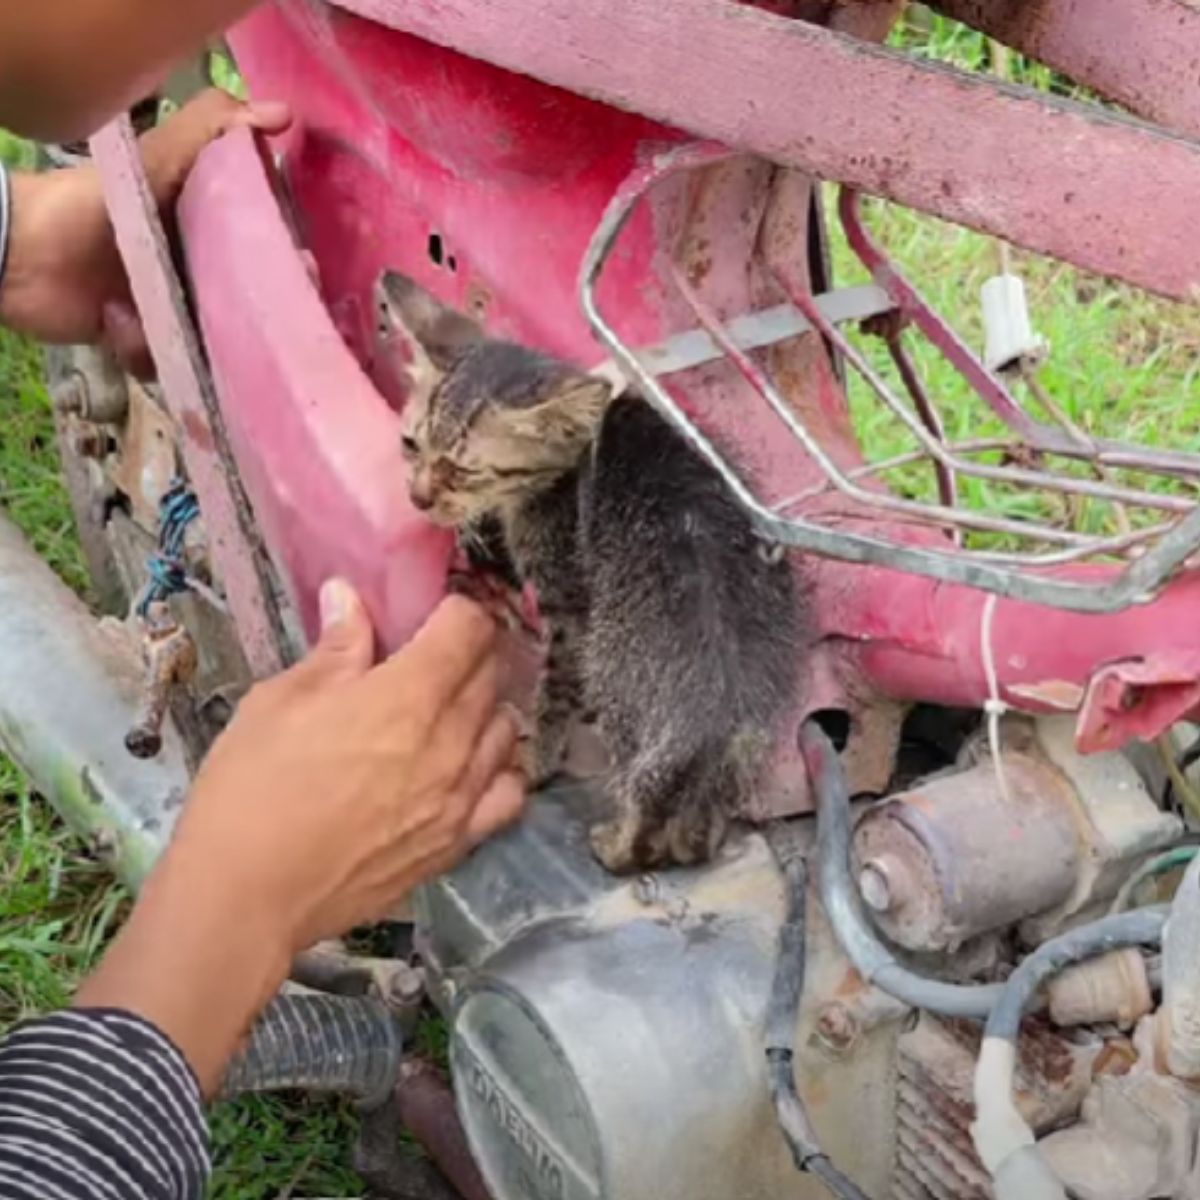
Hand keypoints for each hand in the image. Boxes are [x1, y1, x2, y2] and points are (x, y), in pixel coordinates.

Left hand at [0, 88, 289, 369]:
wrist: (19, 254)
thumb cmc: (91, 203)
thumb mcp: (156, 158)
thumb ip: (211, 130)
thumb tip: (284, 114)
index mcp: (208, 229)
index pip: (264, 250)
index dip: (288, 261)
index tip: (304, 266)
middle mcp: (197, 273)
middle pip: (247, 304)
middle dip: (258, 315)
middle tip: (261, 315)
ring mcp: (171, 312)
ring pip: (214, 344)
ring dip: (202, 344)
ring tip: (177, 328)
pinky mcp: (144, 345)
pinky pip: (168, 366)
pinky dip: (149, 354)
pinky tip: (124, 331)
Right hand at [176, 580, 525, 949]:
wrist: (248, 896)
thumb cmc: (252, 789)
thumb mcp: (280, 701)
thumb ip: (334, 649)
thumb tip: (352, 597)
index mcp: (410, 695)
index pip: (470, 629)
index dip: (457, 610)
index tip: (435, 612)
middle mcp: (451, 742)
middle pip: (492, 675)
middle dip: (469, 652)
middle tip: (432, 654)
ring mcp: (462, 797)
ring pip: (507, 730)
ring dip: (485, 707)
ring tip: (449, 709)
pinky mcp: (458, 843)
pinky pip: (508, 794)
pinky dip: (499, 770)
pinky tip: (469, 767)